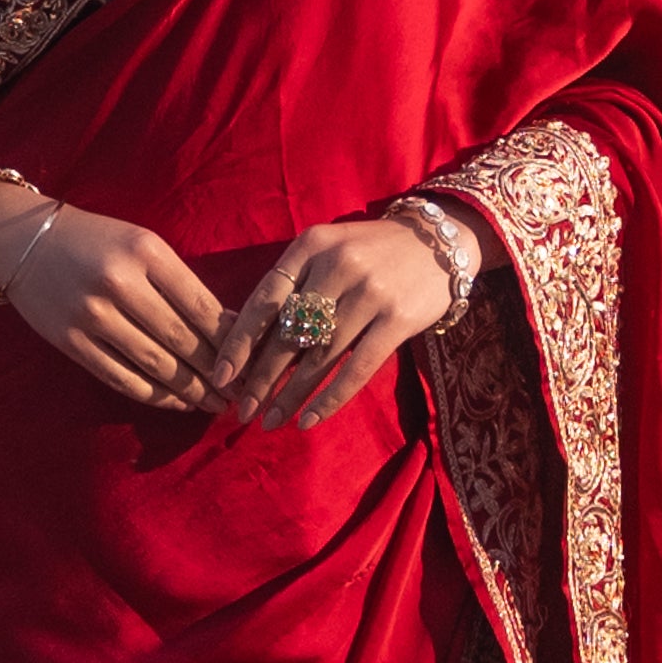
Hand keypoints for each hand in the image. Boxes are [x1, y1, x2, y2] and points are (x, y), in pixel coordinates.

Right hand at [0, 198, 229, 408]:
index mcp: (146, 251)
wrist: (22, 238)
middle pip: (182, 340)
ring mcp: (92, 315)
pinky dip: (155, 396)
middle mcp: (120, 283)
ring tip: (213, 403)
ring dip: (191, 390)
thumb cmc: (94, 239)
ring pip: (156, 365)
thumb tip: (227, 327)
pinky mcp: (70, 341)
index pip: (201, 306)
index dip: (230, 341)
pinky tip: (176, 402)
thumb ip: (180, 283)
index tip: (249, 362)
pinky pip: (122, 378)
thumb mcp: (142, 244)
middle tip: (239, 393)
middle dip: (216, 373)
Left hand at [198, 211, 460, 431]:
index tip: (221, 376)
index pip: (264, 299)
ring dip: (290, 395)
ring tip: (270, 421)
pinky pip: (356, 368)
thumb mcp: (327, 251)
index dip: (240, 342)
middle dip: (261, 378)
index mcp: (311, 246)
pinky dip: (330, 399)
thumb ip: (295, 286)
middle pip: (287, 333)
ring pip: (318, 356)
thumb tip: (252, 345)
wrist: (439, 241)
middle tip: (243, 410)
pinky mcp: (397, 319)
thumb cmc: (370, 252)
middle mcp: (337, 266)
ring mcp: (369, 293)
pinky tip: (310, 420)